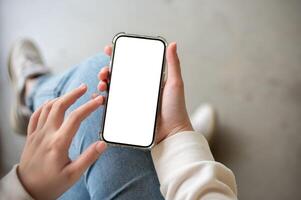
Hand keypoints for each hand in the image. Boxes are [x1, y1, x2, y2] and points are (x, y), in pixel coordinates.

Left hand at [18, 84, 106, 199]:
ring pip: (47, 108)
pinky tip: (52, 103)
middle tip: (84, 87)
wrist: (27, 190)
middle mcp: (46, 135)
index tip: (99, 100)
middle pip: (59, 106)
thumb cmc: (51, 184)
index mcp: (58, 143)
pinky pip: (36, 115)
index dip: (89, 107)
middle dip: (73, 94)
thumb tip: (103, 144)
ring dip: (61, 97)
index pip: (76, 118)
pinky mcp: (31, 136)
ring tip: (73, 94)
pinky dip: (45, 105)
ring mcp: (37, 134)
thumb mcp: (73, 175)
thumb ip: (88, 158)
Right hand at [98, 42, 192, 142]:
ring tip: (103, 83)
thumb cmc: (176, 109)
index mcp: (147, 79)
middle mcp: (138, 88)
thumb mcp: (175, 84)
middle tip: (105, 72)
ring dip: (103, 82)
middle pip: (118, 75)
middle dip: (107, 70)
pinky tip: (100, 97)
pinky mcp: (127, 112)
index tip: (109, 50)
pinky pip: (112, 104)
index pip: (131, 64)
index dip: (118, 56)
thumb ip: (173, 65)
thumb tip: (172, 44)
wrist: (171, 133)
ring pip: (112, 88)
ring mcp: (131, 100)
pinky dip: (103, 99)